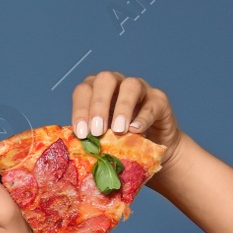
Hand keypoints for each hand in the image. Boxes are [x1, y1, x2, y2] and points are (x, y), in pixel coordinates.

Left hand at [70, 71, 185, 170]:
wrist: (150, 152)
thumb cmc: (119, 143)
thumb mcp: (101, 140)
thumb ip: (90, 138)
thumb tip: (74, 148)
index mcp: (96, 90)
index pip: (84, 91)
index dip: (80, 110)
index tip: (81, 134)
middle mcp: (117, 83)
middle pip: (105, 80)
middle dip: (99, 105)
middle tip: (98, 131)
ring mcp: (140, 88)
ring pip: (131, 85)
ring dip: (122, 107)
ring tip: (119, 130)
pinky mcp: (159, 100)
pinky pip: (152, 104)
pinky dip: (143, 118)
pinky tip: (136, 130)